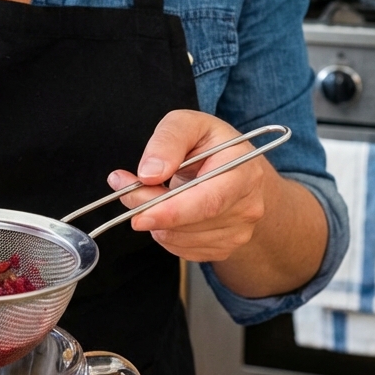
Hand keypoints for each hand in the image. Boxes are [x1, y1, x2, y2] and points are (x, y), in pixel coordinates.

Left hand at [107, 110, 268, 262]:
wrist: (236, 169)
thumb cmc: (210, 144)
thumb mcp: (189, 124)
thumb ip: (168, 140)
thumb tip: (150, 173)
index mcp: (244, 171)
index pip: (209, 201)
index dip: (171, 212)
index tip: (139, 215)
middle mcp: (248, 206)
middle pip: (191, 223)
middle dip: (151, 211)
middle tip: (126, 190)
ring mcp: (239, 231)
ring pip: (181, 240)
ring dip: (156, 221)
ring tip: (154, 194)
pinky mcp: (225, 248)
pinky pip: (182, 250)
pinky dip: (165, 232)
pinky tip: (169, 211)